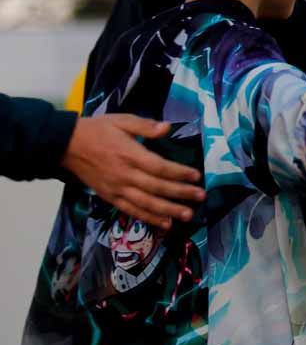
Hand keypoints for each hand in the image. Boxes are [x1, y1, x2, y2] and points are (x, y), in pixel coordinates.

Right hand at [61, 115, 204, 229]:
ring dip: (169, 210)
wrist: (66, 145)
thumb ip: (146, 125)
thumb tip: (168, 127)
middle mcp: (125, 175)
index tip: (196, 175)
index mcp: (130, 155)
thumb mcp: (121, 121)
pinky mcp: (110, 197)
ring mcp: (117, 188)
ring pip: (147, 203)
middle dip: (181, 193)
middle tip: (201, 197)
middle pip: (158, 187)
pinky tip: (165, 223)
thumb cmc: (97, 130)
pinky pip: (132, 211)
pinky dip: (149, 218)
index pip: (160, 167)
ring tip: (188, 214)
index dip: (180, 173)